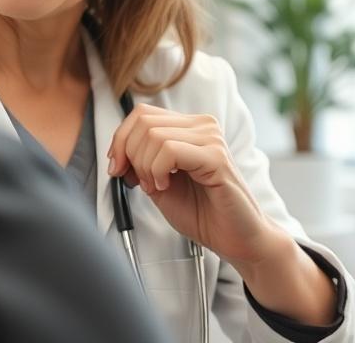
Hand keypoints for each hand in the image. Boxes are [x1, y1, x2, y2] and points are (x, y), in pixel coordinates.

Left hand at [107, 103, 286, 269]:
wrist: (237, 240)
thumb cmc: (203, 213)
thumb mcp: (159, 184)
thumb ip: (140, 164)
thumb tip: (118, 153)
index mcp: (188, 127)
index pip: (142, 114)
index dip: (121, 140)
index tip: (117, 168)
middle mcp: (202, 126)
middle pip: (143, 122)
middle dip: (129, 155)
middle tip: (140, 182)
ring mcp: (211, 138)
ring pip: (154, 135)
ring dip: (145, 167)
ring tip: (158, 186)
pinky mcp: (216, 156)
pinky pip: (170, 150)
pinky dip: (158, 171)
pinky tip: (167, 186)